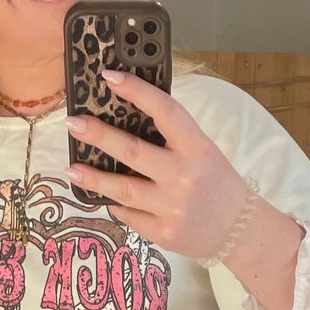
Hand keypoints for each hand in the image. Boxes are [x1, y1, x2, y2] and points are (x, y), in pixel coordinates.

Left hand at [66, 68, 249, 258]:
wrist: (238, 231)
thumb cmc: (217, 184)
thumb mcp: (203, 152)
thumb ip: (172, 138)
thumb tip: (126, 119)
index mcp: (197, 148)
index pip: (164, 111)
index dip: (136, 91)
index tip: (109, 77)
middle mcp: (183, 176)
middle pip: (132, 151)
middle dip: (98, 135)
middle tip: (73, 124)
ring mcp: (172, 207)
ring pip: (123, 189)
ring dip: (93, 178)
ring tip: (72, 169)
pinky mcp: (163, 232)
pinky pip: (130, 215)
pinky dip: (117, 204)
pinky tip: (107, 198)